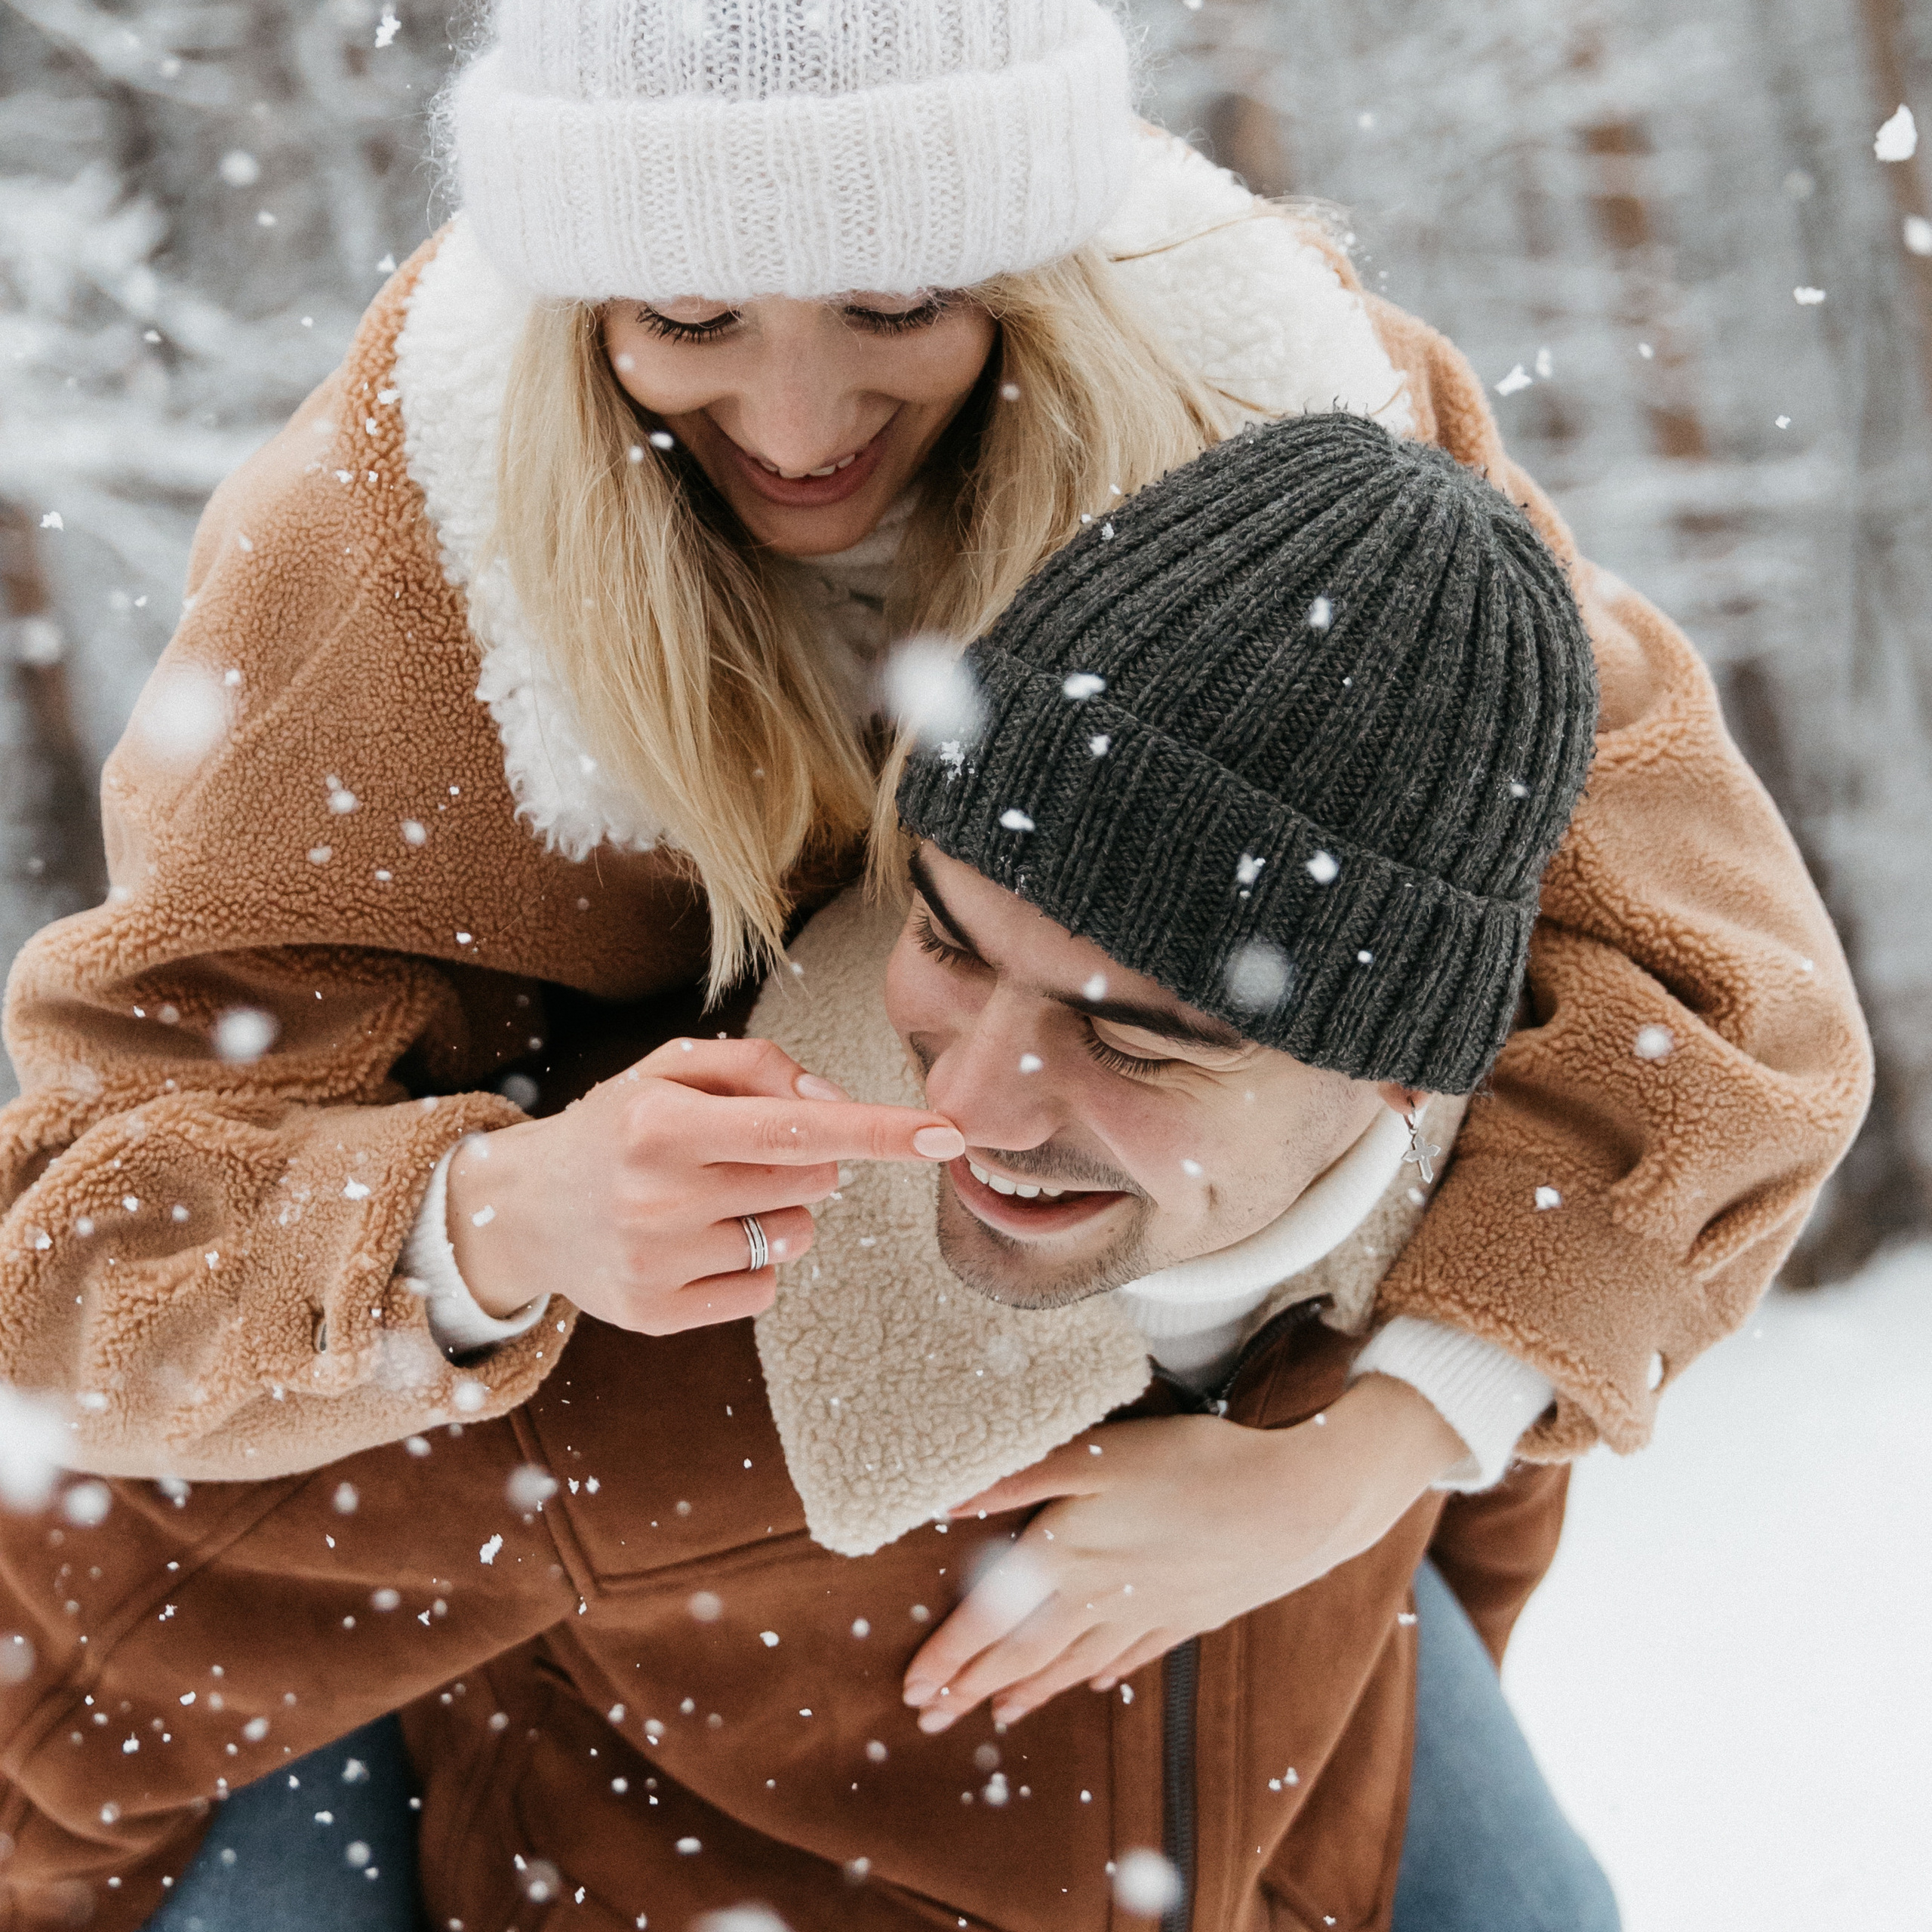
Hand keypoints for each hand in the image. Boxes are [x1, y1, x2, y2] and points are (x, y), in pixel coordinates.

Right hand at [443, 1035, 963, 1330]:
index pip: (798, 1126)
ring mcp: (657, 1262)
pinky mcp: (658, 1314)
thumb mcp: (671, 1072)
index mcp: (662, 1123)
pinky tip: (696, 1245)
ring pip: (795, 1236)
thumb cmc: (620, 1126)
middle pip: (812, 1179)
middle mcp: (658, 1195)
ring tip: (709, 1201)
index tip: (948, 1135)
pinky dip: (752, 1265)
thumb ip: (759, 1067)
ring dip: (778, 1213)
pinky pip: (764, 1290)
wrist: (521, 1208)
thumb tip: (838, 1104)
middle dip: (804, 1161)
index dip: (880, 1130)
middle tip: (737, 1155)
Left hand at [900, 1374, 1464, 1731]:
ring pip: (1072, 1662)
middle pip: (1023, 1652)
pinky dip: (1101, 1672)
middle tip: (931, 1720)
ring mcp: (1147, 1611)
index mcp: (1067, 1556)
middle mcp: (1101, 1597)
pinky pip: (1130, 1653)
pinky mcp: (1188, 1612)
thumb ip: (1019, 1478)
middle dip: (972, 1687)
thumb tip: (946, 1503)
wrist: (1293, 1503)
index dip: (949, 1655)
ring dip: (1028, 1690)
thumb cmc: (1191, 1464)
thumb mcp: (1096, 1454)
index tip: (912, 1690)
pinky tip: (1092, 1684)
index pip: (991, 1619)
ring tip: (996, 1714)